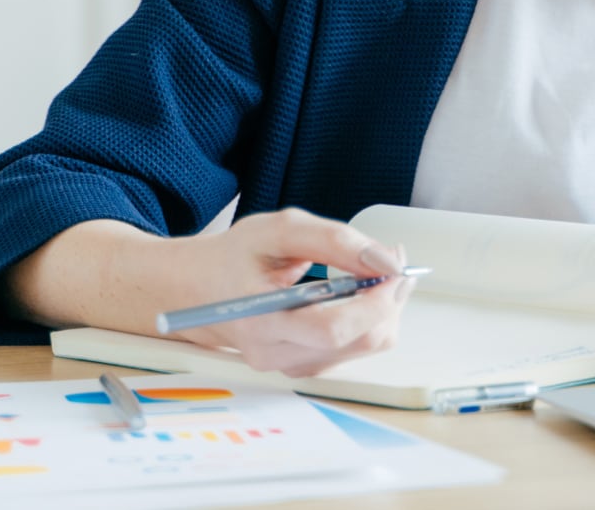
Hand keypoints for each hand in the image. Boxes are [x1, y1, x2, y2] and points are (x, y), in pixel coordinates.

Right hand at [172, 207, 412, 377]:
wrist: (200, 288)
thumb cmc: (235, 257)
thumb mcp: (280, 229)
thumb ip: (334, 240)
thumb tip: (384, 260)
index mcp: (262, 322)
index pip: (333, 330)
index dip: (375, 302)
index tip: (394, 269)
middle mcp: (276, 354)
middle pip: (357, 342)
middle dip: (389, 301)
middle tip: (393, 261)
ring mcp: (290, 365)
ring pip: (363, 348)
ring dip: (383, 309)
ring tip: (376, 271)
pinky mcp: (302, 365)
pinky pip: (353, 348)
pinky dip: (369, 319)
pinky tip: (360, 291)